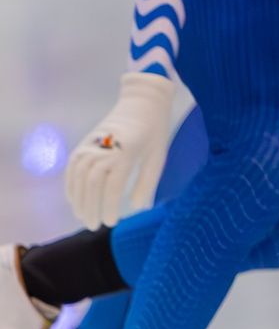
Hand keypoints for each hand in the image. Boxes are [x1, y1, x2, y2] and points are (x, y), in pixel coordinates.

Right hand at [65, 73, 177, 227]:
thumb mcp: (158, 156)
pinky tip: (74, 200)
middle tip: (95, 226)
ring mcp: (91, 145)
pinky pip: (72, 168)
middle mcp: (105, 149)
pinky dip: (71, 185)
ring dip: (78, 199)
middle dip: (91, 207)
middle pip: (91, 184)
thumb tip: (137, 208)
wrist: (142, 102)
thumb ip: (147, 182)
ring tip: (83, 216)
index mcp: (127, 152)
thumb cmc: (155, 131)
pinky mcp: (84, 144)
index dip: (108, 207)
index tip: (111, 222)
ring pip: (78, 177)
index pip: (112, 186)